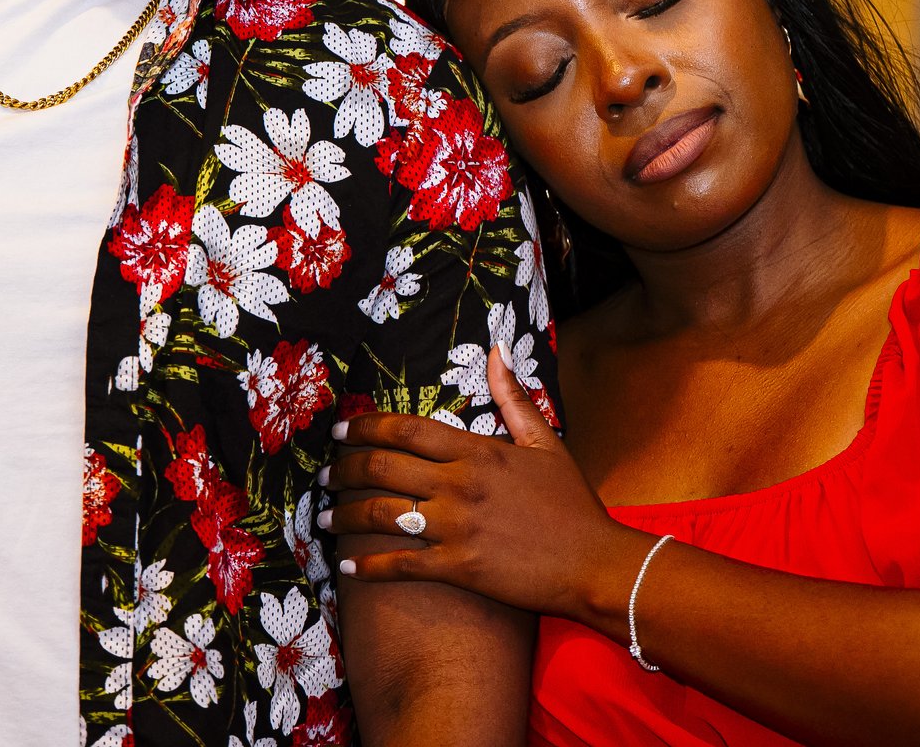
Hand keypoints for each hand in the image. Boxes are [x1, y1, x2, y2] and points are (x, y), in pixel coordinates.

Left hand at [324, 347, 652, 624]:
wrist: (595, 563)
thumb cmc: (572, 504)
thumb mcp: (546, 443)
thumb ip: (513, 398)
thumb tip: (496, 350)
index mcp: (477, 451)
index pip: (406, 429)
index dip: (366, 427)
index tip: (342, 431)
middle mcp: (460, 485)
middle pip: (382, 468)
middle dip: (343, 470)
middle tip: (323, 474)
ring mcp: (456, 528)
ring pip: (381, 515)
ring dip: (344, 516)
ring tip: (325, 519)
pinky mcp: (459, 569)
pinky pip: (400, 565)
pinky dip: (367, 566)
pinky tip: (347, 566)